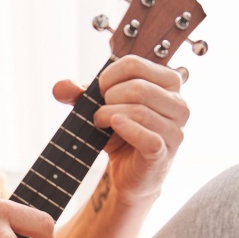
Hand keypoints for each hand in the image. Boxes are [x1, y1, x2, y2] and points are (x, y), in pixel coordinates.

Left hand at [52, 54, 189, 204]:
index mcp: (169, 83)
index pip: (135, 64)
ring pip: (140, 111)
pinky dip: (126, 129)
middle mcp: (179, 104)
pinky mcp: (164, 152)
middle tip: (99, 111)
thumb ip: (80, 94)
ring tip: (100, 123)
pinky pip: (147, 136)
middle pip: (138, 87)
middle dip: (109, 97)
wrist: (129, 173)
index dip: (108, 76)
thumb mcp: (100, 108)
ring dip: (109, 115)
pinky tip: (113, 126)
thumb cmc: (121, 134)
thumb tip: (60, 87)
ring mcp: (175, 129)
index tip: (99, 91)